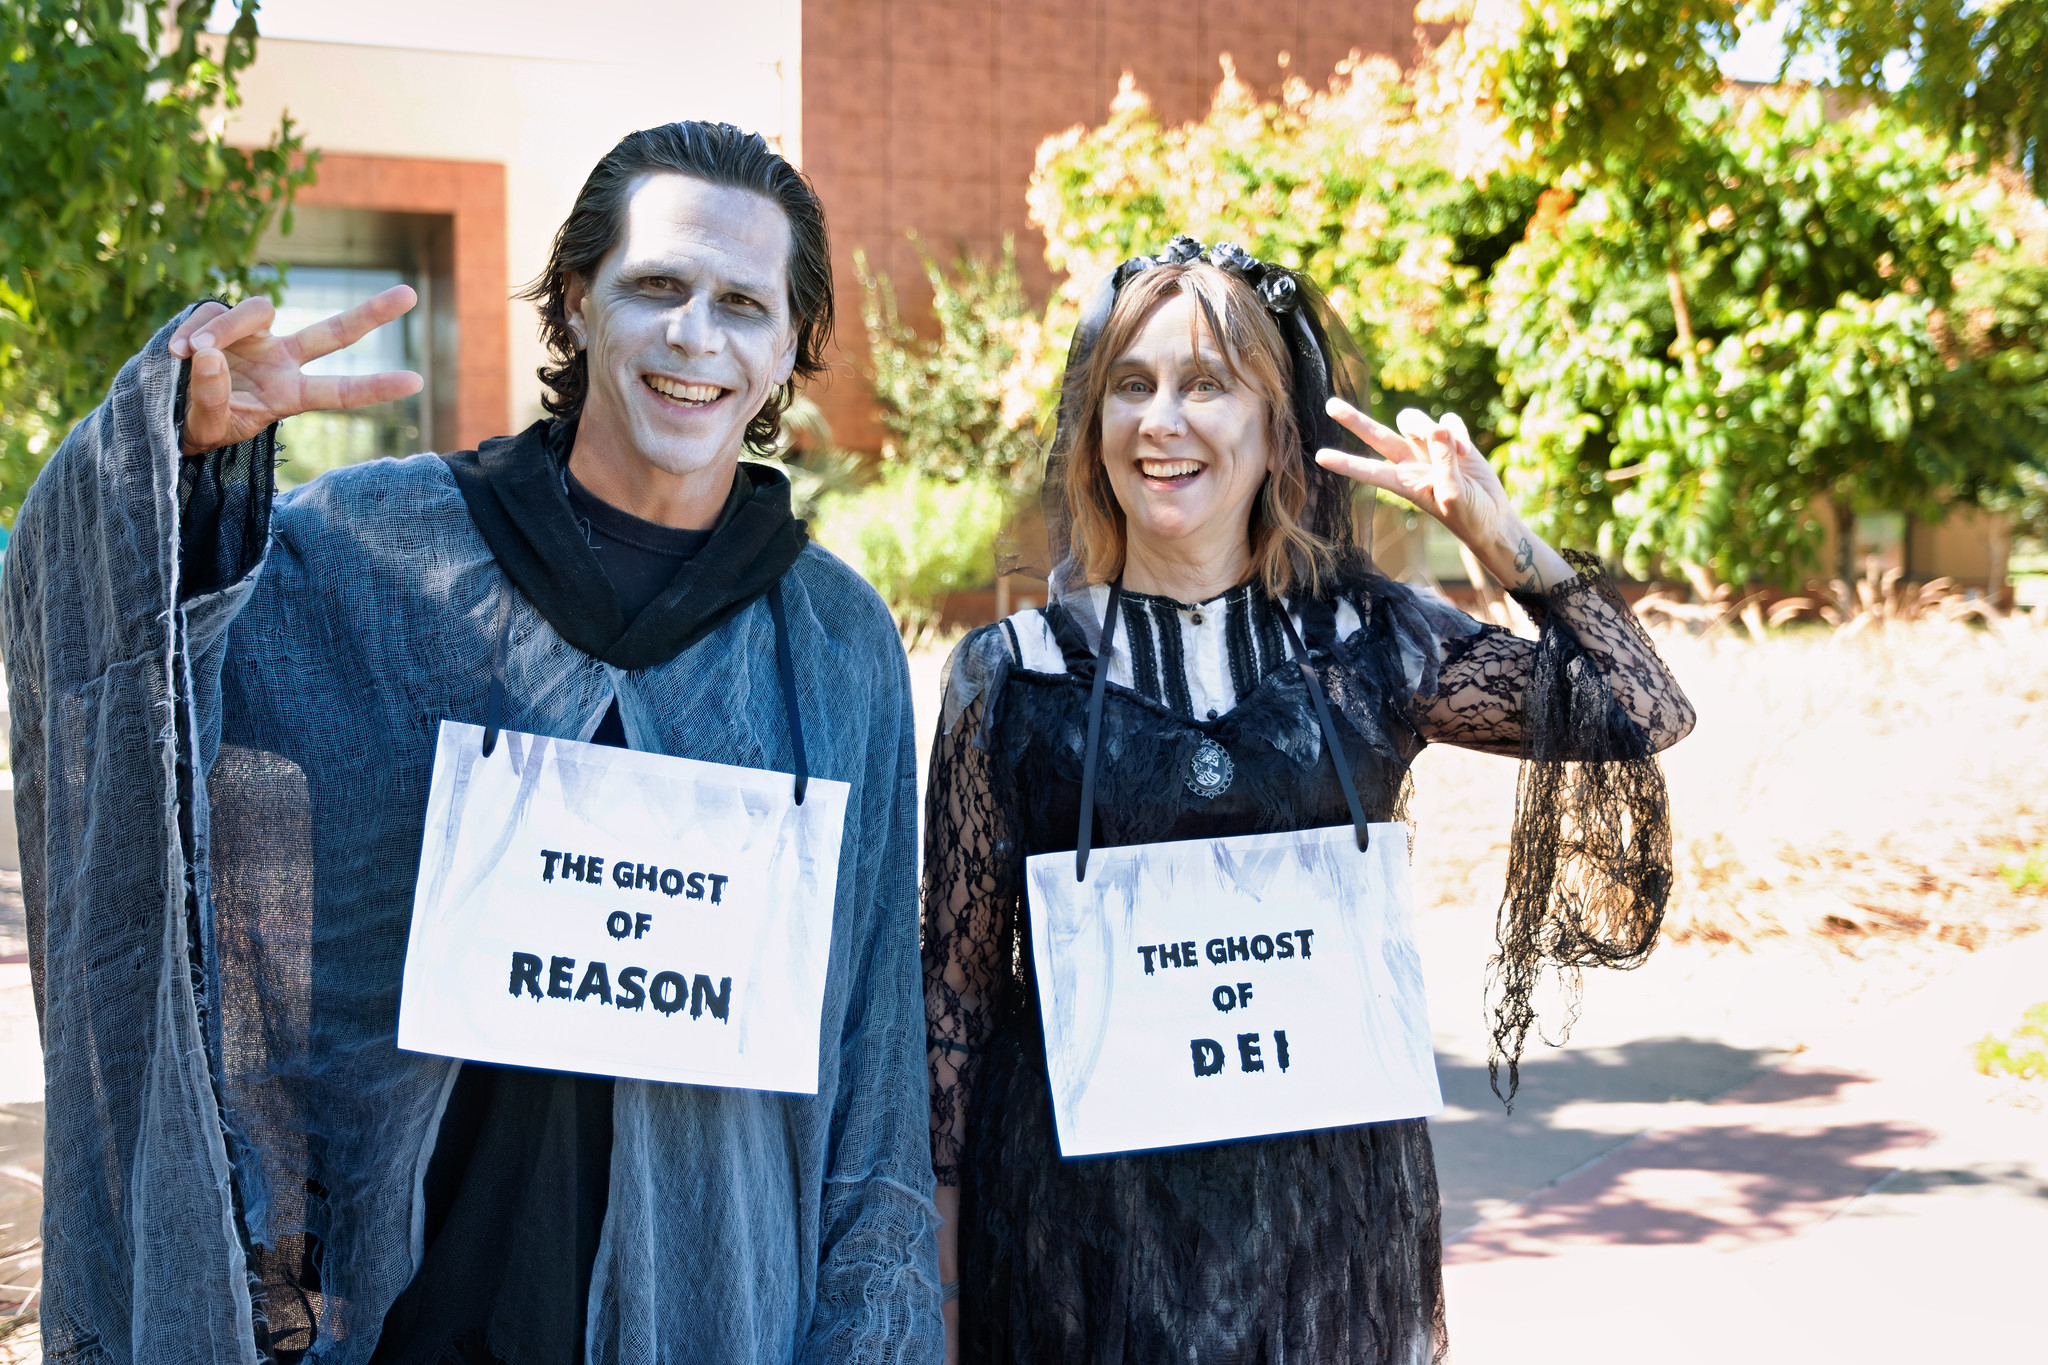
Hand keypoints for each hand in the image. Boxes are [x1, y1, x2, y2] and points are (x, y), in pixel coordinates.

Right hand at [168, 287, 423, 455]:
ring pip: (258, 311)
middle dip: (370, 314)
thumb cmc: (195, 427)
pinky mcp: (221, 319)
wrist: (164, 411)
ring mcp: (255, 338)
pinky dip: (191, 328)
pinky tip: (173, 352)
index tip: (417, 381)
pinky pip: (211, 311)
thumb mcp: (206, 426)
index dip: (375, 387)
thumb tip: (211, 354)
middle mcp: (281, 361)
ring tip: (187, 354)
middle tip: (411, 294)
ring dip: (223, 329)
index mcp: (288, 395)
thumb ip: (211, 397)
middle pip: (331, 333)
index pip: (338, 392)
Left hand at [1314, 398, 1514, 547]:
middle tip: (1329, 406)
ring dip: (1432, 429)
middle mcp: (1411, 463)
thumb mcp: (1453, 494)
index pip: (1369, 471)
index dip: (1346, 463)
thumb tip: (1436, 428)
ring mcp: (1430, 449)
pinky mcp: (1451, 440)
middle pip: (1377, 436)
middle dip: (1354, 421)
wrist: (1491, 517)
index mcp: (1404, 483)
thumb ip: (1443, 462)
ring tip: (1458, 452)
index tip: (1320, 457)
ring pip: (1414, 421)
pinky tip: (1466, 451)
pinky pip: (1448, 421)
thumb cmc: (1467, 515)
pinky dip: (1458, 432)